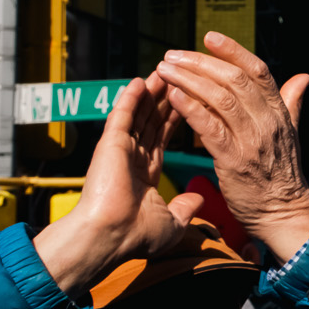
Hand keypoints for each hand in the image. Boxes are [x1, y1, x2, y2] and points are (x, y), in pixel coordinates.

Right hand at [32, 76, 200, 295]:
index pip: (165, 137)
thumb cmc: (134, 237)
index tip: (192, 99)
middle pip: (154, 120)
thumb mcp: (169, 223)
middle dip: (168, 97)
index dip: (178, 117)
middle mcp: (132, 157)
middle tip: (181, 74)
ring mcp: (120, 150)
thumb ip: (184, 208)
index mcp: (145, 172)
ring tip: (166, 69)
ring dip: (153, 92)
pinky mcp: (110, 146)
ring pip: (140, 114)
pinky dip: (131, 99)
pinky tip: (141, 81)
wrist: (110, 239)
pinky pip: (122, 117)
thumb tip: (198, 201)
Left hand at [155, 32, 308, 261]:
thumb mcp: (291, 134)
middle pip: (235, 79)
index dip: (234, 51)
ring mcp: (252, 140)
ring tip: (166, 70)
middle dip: (202, 62)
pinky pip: (211, 127)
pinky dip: (191, 109)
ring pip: (220, 98)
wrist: (283, 212)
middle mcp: (268, 121)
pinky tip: (173, 96)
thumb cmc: (281, 175)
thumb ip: (291, 103)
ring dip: (190, 80)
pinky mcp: (234, 160)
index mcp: (279, 112)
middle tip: (174, 55)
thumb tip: (302, 78)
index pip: (258, 71)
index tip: (209, 37)